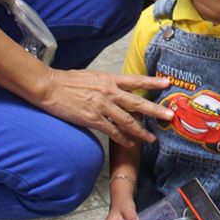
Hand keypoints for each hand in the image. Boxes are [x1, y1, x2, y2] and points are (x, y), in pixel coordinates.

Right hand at [37, 70, 172, 146]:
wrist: (50, 86)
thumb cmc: (69, 80)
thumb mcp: (93, 76)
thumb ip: (108, 83)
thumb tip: (119, 88)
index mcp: (110, 79)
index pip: (136, 80)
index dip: (152, 81)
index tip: (167, 83)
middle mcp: (109, 91)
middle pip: (137, 102)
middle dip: (155, 110)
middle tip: (170, 116)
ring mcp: (101, 106)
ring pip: (127, 120)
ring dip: (141, 131)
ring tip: (152, 139)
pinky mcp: (92, 119)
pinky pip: (111, 131)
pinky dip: (122, 138)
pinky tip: (129, 143)